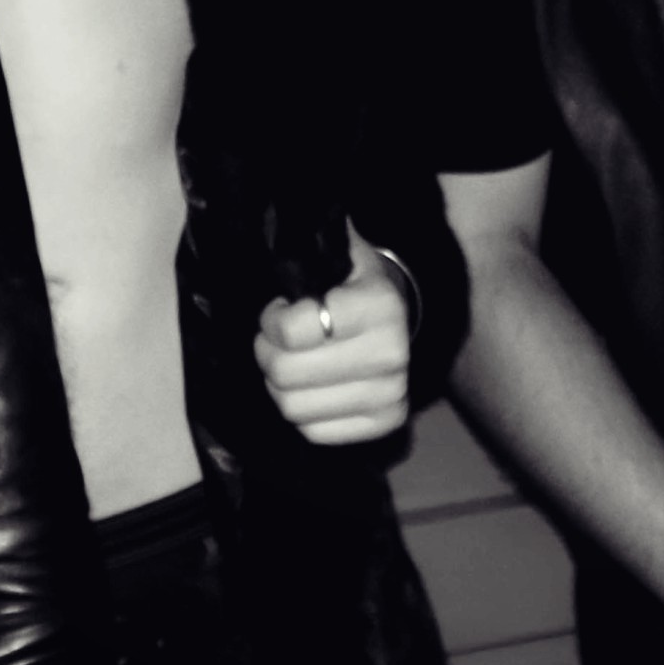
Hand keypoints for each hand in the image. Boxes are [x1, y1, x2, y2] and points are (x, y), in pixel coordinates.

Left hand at [251, 230, 412, 445]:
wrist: (396, 315)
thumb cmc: (350, 281)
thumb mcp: (333, 251)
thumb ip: (302, 247)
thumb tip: (268, 232)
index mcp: (380, 304)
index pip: (293, 330)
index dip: (272, 321)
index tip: (278, 309)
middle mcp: (393, 352)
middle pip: (286, 373)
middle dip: (267, 353)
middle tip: (274, 339)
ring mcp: (393, 392)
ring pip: (293, 408)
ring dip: (279, 385)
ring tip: (290, 361)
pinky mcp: (387, 422)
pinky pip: (313, 432)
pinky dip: (302, 409)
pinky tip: (311, 386)